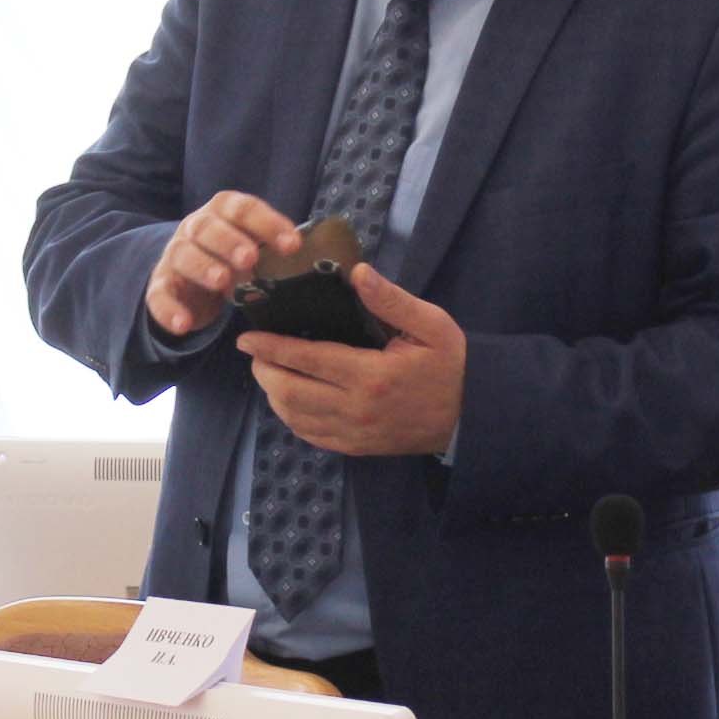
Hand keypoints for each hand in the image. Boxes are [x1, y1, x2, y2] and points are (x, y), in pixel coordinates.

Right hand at [146, 191, 300, 337]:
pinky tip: (184, 323)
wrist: (188, 280)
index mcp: (222, 213)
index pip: (243, 209)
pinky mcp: (161, 286)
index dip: (268, 224)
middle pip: (208, 228)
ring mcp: (174, 256)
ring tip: (222, 281)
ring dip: (203, 267)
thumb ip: (275, 250)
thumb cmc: (229, 259)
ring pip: (183, 255)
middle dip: (229, 241)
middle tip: (250, 259)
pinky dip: (169, 310)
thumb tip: (314, 258)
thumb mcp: (252, 249)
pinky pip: (160, 296)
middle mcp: (194, 228)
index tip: (293, 245)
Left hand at [240, 265, 466, 456]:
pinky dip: (292, 418)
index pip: (306, 359)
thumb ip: (391, 300)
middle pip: (290, 392)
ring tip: (268, 373)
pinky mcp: (357, 447)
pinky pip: (311, 436)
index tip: (247, 338)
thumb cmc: (451, 365)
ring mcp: (354, 432)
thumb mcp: (431, 324)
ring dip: (273, 395)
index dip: (271, 348)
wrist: (471, 416)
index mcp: (371, 374)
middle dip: (264, 371)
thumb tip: (358, 272)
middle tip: (256, 353)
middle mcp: (356, 408)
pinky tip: (290, 401)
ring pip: (295, 418)